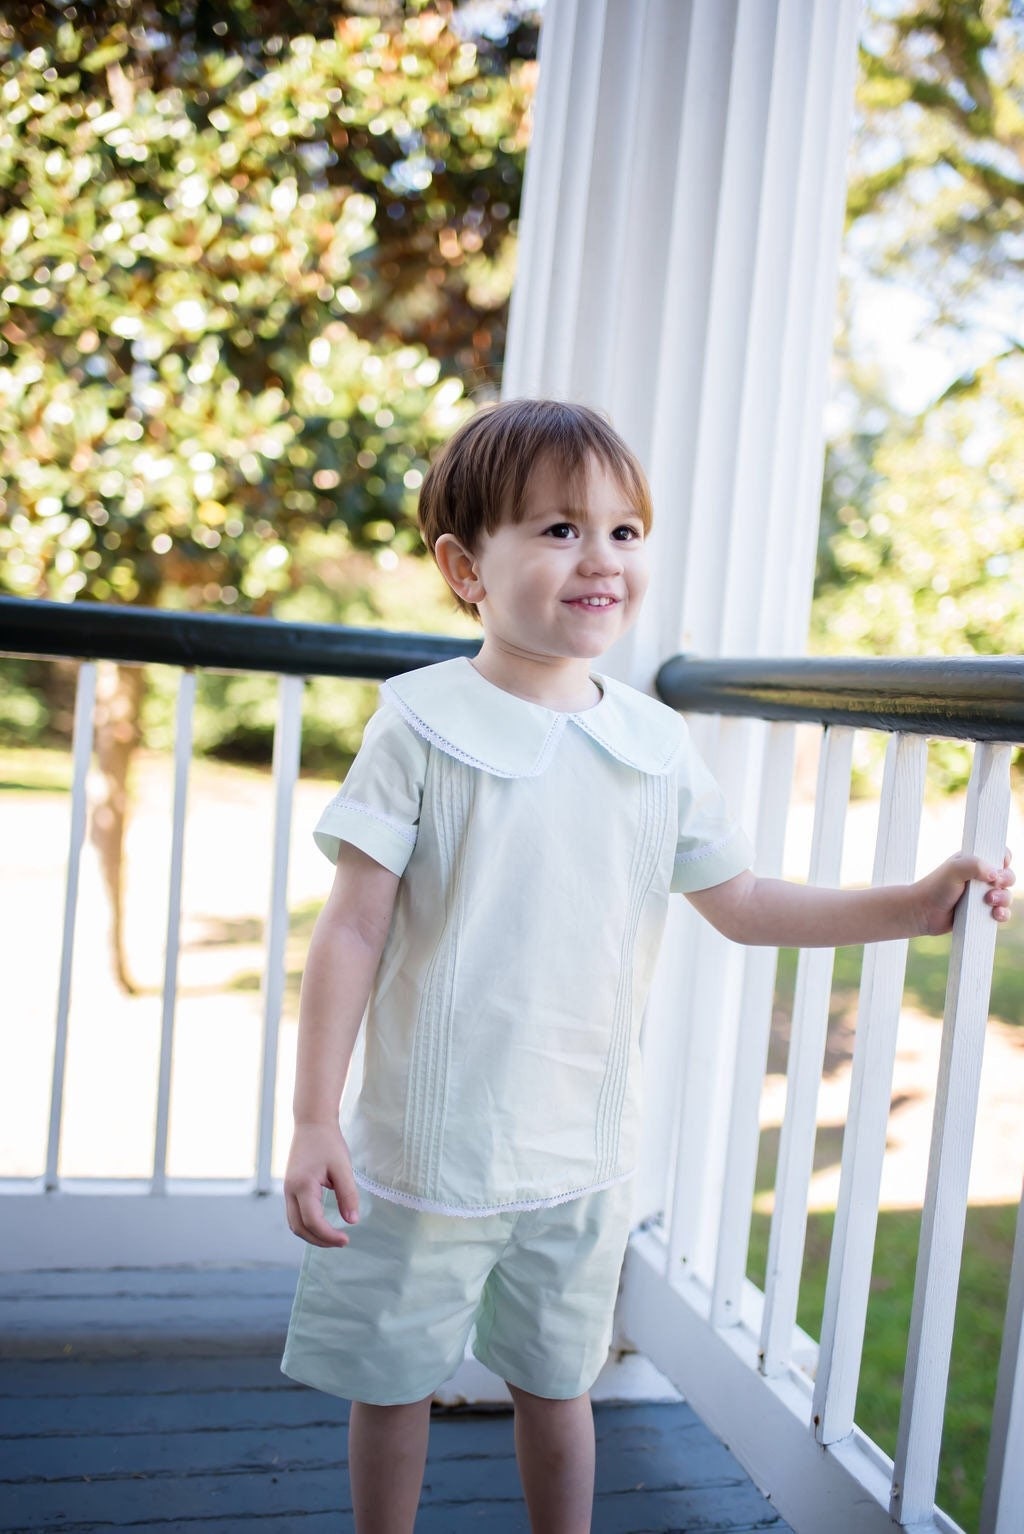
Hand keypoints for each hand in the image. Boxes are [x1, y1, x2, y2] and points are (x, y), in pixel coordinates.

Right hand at [284, 1121, 359, 1247]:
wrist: (312, 1123)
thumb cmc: (328, 1143)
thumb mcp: (343, 1167)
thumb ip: (348, 1195)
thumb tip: (352, 1221)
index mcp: (303, 1186)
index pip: (313, 1221)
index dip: (329, 1235)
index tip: (346, 1239)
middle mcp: (290, 1191)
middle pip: (299, 1228)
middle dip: (319, 1240)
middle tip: (341, 1242)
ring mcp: (287, 1190)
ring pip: (294, 1224)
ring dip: (312, 1235)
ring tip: (333, 1237)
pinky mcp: (290, 1189)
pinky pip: (295, 1215)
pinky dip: (307, 1225)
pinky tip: (323, 1225)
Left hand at [912, 850, 1013, 936]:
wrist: (922, 913)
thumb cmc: (935, 888)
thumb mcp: (953, 869)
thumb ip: (974, 865)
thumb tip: (995, 874)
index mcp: (974, 862)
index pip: (999, 855)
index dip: (1004, 859)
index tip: (1001, 865)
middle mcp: (980, 878)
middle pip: (1007, 876)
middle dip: (1006, 880)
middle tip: (994, 884)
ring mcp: (982, 896)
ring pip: (1007, 895)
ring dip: (1004, 898)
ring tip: (989, 901)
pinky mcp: (982, 913)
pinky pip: (1002, 913)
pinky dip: (1003, 914)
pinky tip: (995, 914)